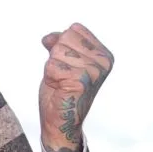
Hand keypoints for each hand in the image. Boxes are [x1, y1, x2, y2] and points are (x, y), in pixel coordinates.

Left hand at [38, 23, 112, 151]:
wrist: (60, 122)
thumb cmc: (61, 91)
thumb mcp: (61, 61)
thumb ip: (58, 44)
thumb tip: (48, 38)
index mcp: (104, 55)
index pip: (74, 29)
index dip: (62, 45)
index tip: (67, 65)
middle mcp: (102, 62)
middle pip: (65, 38)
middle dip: (56, 57)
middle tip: (62, 76)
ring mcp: (93, 72)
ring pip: (56, 52)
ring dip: (52, 68)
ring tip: (61, 83)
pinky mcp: (80, 82)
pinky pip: (51, 66)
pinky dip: (49, 77)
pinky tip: (59, 89)